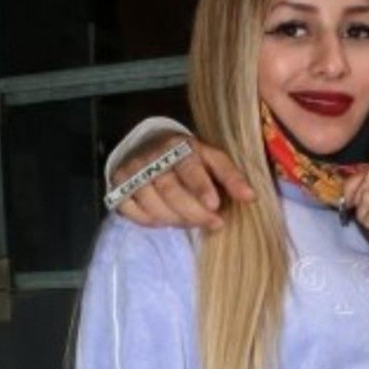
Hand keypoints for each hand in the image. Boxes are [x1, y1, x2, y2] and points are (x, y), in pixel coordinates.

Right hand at [111, 133, 254, 229]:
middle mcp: (151, 157)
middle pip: (170, 190)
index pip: (189, 167)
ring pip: (152, 204)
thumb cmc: (188, 157)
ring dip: (176, 219)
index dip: (201, 187)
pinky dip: (152, 221)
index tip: (215, 205)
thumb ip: (230, 175)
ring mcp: (131, 173)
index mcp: (177, 145)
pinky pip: (133, 212)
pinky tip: (167, 219)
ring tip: (194, 222)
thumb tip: (251, 197)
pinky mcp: (117, 188)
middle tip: (214, 223)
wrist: (150, 146)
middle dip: (194, 211)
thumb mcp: (212, 158)